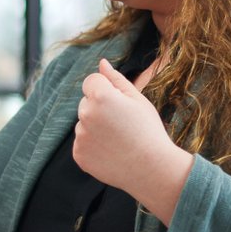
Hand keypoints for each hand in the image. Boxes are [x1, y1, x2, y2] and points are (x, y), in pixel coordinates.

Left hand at [72, 59, 192, 221]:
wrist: (151, 168)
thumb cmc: (148, 130)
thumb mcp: (137, 100)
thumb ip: (116, 79)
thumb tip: (101, 63)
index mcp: (100, 96)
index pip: (91, 81)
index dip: (106, 90)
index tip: (120, 104)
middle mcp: (86, 114)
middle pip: (86, 102)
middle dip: (100, 108)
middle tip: (122, 124)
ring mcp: (80, 136)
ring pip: (84, 123)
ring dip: (95, 127)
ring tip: (118, 139)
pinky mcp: (78, 154)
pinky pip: (82, 142)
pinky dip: (93, 145)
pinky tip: (111, 151)